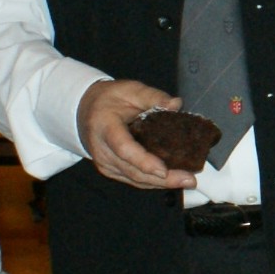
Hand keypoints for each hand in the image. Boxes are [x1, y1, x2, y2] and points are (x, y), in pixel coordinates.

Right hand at [76, 78, 195, 190]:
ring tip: (186, 180)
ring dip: (161, 183)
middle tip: (189, 179)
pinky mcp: (111, 170)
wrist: (85, 111)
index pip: (123, 148)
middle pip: (132, 170)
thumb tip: (176, 104)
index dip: (143, 161)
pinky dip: (153, 182)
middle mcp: (102, 150)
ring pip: (134, 179)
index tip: (163, 170)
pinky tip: (172, 180)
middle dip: (162, 179)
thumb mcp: (130, 90)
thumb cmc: (110, 99)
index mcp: (105, 126)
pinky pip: (133, 179)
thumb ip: (153, 96)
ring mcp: (105, 163)